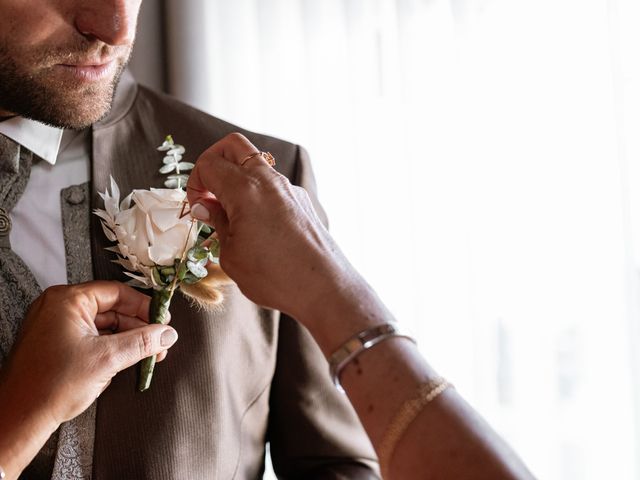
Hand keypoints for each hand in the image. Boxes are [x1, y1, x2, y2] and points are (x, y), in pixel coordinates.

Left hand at [0, 281, 176, 425]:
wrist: (20, 419)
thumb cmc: (49, 386)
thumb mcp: (107, 359)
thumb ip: (142, 342)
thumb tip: (165, 334)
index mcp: (67, 301)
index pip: (117, 292)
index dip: (144, 307)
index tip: (162, 320)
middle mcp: (59, 308)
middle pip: (112, 308)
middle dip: (138, 327)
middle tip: (158, 340)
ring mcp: (56, 326)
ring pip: (104, 324)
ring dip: (127, 339)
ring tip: (146, 354)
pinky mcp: (57, 343)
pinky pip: (92, 337)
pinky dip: (111, 347)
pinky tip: (126, 360)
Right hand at [186, 133, 352, 321]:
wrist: (325, 289)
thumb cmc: (276, 277)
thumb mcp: (231, 255)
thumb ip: (217, 223)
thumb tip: (206, 206)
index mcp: (246, 190)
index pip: (209, 163)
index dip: (195, 184)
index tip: (198, 208)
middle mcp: (270, 181)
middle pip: (234, 146)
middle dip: (214, 161)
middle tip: (209, 193)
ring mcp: (290, 189)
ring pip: (256, 164)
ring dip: (237, 178)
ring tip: (231, 213)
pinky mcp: (303, 202)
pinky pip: (274, 185)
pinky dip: (257, 193)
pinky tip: (256, 225)